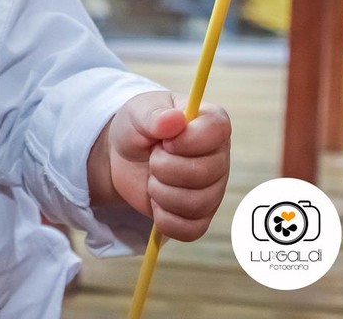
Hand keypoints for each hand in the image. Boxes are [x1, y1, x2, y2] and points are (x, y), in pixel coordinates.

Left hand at [94, 91, 230, 241]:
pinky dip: (164, 218)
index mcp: (211, 123)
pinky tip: (155, 202)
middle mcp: (220, 157)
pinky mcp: (200, 217)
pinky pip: (190, 230)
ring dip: (160, 192)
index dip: (186, 140)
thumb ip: (153, 114)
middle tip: (152, 158)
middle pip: (203, 173)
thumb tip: (174, 120)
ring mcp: (213, 190)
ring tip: (152, 177)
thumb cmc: (137, 128)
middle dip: (163, 167)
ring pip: (195, 203)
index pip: (216, 131)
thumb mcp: (137, 112)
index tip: (164, 141)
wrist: (122, 157)